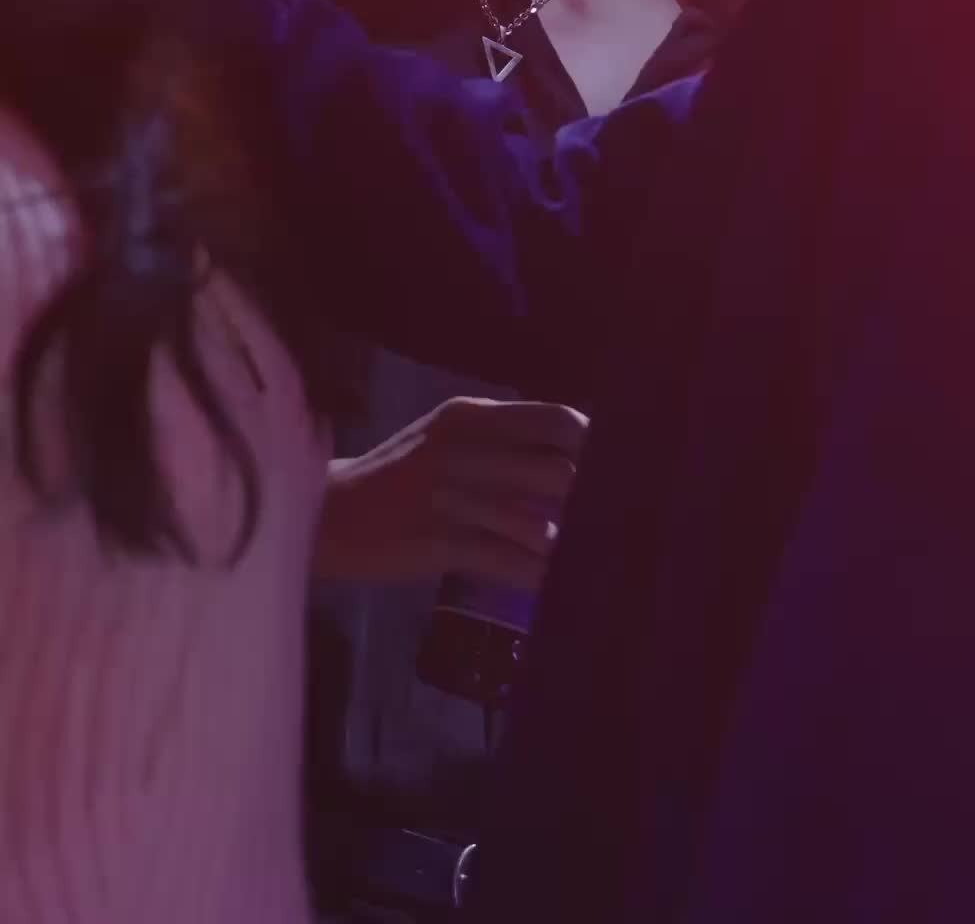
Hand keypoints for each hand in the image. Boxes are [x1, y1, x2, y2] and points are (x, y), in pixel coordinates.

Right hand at [314, 396, 587, 589]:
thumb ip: (502, 444)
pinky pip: (507, 561)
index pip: (557, 420)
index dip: (595, 448)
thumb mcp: (448, 439)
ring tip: (589, 561)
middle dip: (590, 503)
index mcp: (472, 416)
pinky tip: (553, 586)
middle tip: (611, 525)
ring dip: (567, 546)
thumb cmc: (396, 477)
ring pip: (538, 522)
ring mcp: (452, 495)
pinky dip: (537, 577)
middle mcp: (467, 448)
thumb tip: (570, 463)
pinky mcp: (439, 541)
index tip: (617, 472)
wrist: (328, 513)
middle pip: (558, 472)